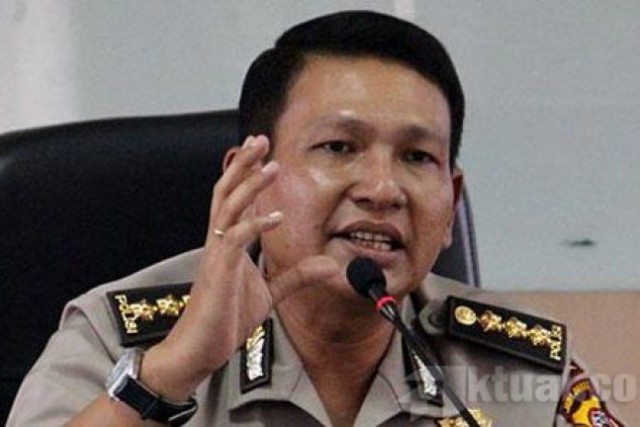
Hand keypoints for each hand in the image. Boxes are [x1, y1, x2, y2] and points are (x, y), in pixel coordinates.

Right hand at [141, 135, 339, 399]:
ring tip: (270, 164)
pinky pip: (236, 240)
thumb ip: (297, 276)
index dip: (247, 173)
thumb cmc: (227, 317)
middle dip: (244, 164)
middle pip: (227, 191)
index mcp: (229, 242)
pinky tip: (276, 218)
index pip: (236, 198)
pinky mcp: (219, 271)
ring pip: (229, 207)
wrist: (202, 347)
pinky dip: (256, 226)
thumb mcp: (270, 293)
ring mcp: (217, 254)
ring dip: (249, 184)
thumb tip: (330, 264)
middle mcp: (220, 240)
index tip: (263, 151)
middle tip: (261, 138)